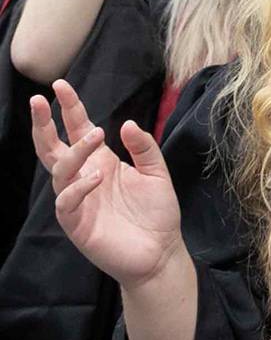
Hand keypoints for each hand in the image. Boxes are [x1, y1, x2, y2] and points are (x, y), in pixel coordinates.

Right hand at [29, 80, 182, 284]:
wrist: (161, 254)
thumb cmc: (157, 214)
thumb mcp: (157, 174)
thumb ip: (144, 148)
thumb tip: (126, 124)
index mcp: (100, 161)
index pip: (76, 129)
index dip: (68, 107)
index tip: (61, 85)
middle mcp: (83, 177)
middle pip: (52, 146)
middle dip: (43, 123)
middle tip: (40, 100)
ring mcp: (77, 200)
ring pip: (60, 171)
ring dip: (75, 152)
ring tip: (97, 137)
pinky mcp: (77, 224)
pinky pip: (67, 202)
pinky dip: (78, 188)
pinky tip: (96, 177)